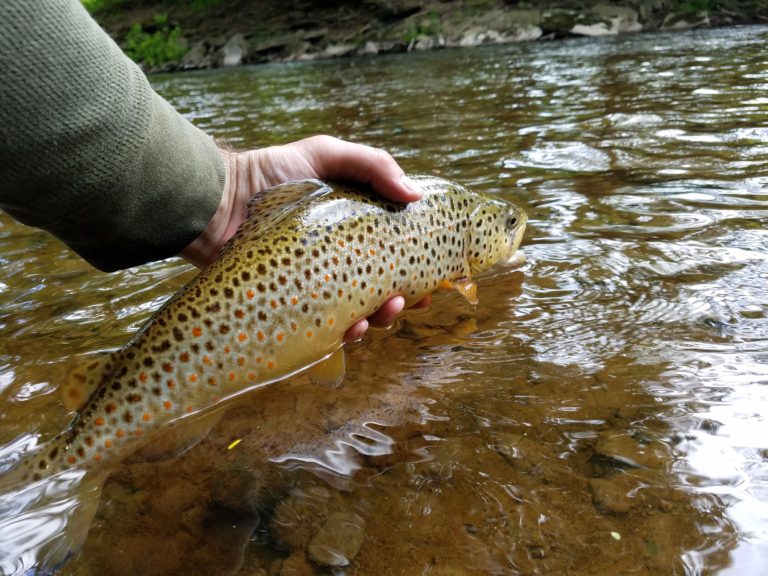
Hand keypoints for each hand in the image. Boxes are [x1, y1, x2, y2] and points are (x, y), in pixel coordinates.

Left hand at [181, 135, 429, 341]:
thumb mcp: (324, 154)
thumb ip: (372, 165)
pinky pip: (326, 327)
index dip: (419, 264)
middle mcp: (338, 258)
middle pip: (382, 285)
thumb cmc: (269, 172)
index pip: (394, 249)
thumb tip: (416, 195)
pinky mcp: (295, 305)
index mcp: (353, 226)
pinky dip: (345, 332)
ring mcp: (317, 284)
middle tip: (415, 299)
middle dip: (404, 297)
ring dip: (381, 317)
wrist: (216, 203)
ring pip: (359, 311)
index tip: (437, 276)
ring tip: (386, 311)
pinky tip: (352, 328)